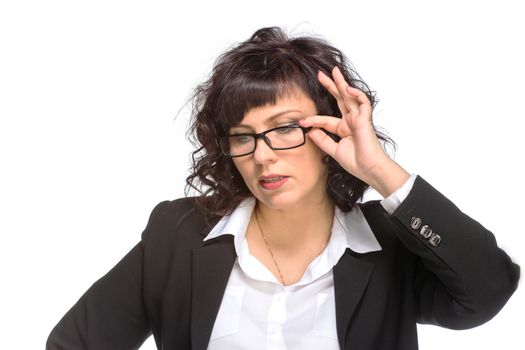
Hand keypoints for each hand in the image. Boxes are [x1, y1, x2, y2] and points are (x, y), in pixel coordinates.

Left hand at [299, 66, 390, 186]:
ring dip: (342, 83)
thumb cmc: (356, 162)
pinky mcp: (365, 119)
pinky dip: (356, 94)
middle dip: (331, 86)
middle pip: (339, 99)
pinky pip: (363, 102)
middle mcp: (351, 121)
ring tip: (334, 71)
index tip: (301, 122)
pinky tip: (347, 88)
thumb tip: (310, 131)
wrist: (369, 170)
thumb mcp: (333, 150)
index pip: (325, 119)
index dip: (313, 119)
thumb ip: (322, 140)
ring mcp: (358, 119)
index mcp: (344, 128)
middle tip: (320, 74)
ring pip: (350, 96)